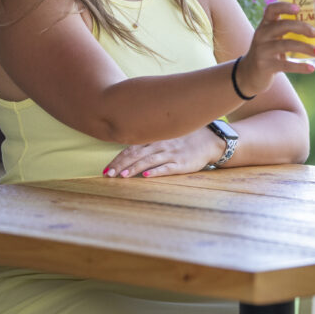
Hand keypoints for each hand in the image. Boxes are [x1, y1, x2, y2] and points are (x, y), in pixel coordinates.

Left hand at [104, 126, 222, 177]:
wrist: (209, 141)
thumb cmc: (183, 140)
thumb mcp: (164, 137)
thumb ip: (148, 144)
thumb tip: (126, 154)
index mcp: (154, 139)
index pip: (130, 149)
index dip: (117, 159)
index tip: (106, 170)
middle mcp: (160, 145)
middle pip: (136, 155)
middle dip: (120, 165)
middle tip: (108, 175)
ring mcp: (170, 154)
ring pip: (148, 161)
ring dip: (134, 168)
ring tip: (122, 176)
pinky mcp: (181, 164)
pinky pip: (166, 167)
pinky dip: (155, 171)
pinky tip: (145, 176)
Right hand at [234, 1, 314, 96]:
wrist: (249, 74)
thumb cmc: (267, 52)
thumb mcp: (271, 38)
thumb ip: (285, 30)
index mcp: (265, 25)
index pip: (271, 9)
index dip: (284, 6)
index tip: (298, 8)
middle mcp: (261, 35)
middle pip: (283, 25)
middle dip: (302, 27)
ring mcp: (262, 50)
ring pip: (286, 45)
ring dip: (304, 47)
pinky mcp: (265, 65)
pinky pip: (286, 65)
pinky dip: (300, 66)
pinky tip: (311, 68)